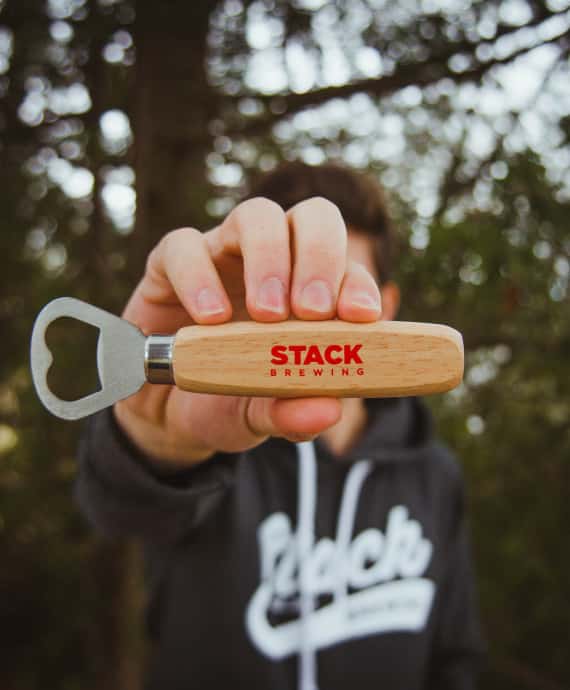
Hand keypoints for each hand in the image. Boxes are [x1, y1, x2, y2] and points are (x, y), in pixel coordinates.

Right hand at [114, 197, 381, 469]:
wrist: (166, 411)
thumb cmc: (228, 401)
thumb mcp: (261, 415)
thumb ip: (292, 414)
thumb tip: (328, 410)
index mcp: (308, 293)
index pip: (348, 268)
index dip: (358, 284)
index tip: (358, 317)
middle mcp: (273, 262)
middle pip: (313, 217)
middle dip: (320, 257)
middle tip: (311, 311)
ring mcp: (223, 254)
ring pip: (258, 215)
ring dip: (270, 259)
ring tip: (266, 315)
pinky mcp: (171, 262)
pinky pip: (185, 246)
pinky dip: (200, 277)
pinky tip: (210, 319)